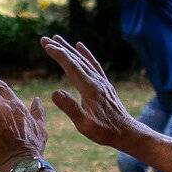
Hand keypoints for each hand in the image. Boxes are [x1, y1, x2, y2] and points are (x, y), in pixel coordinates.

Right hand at [42, 35, 138, 149]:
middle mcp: (97, 82)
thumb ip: (70, 108)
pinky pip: (94, 65)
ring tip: (58, 39)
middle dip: (60, 48)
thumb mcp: (85, 125)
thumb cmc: (105, 131)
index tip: (46, 45)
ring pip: (84, 61)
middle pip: (76, 60)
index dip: (58, 55)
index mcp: (90, 89)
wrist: (127, 133)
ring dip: (70, 49)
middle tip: (44, 39)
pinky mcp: (105, 85)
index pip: (71, 67)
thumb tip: (54, 92)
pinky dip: (86, 54)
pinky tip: (81, 47)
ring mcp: (102, 82)